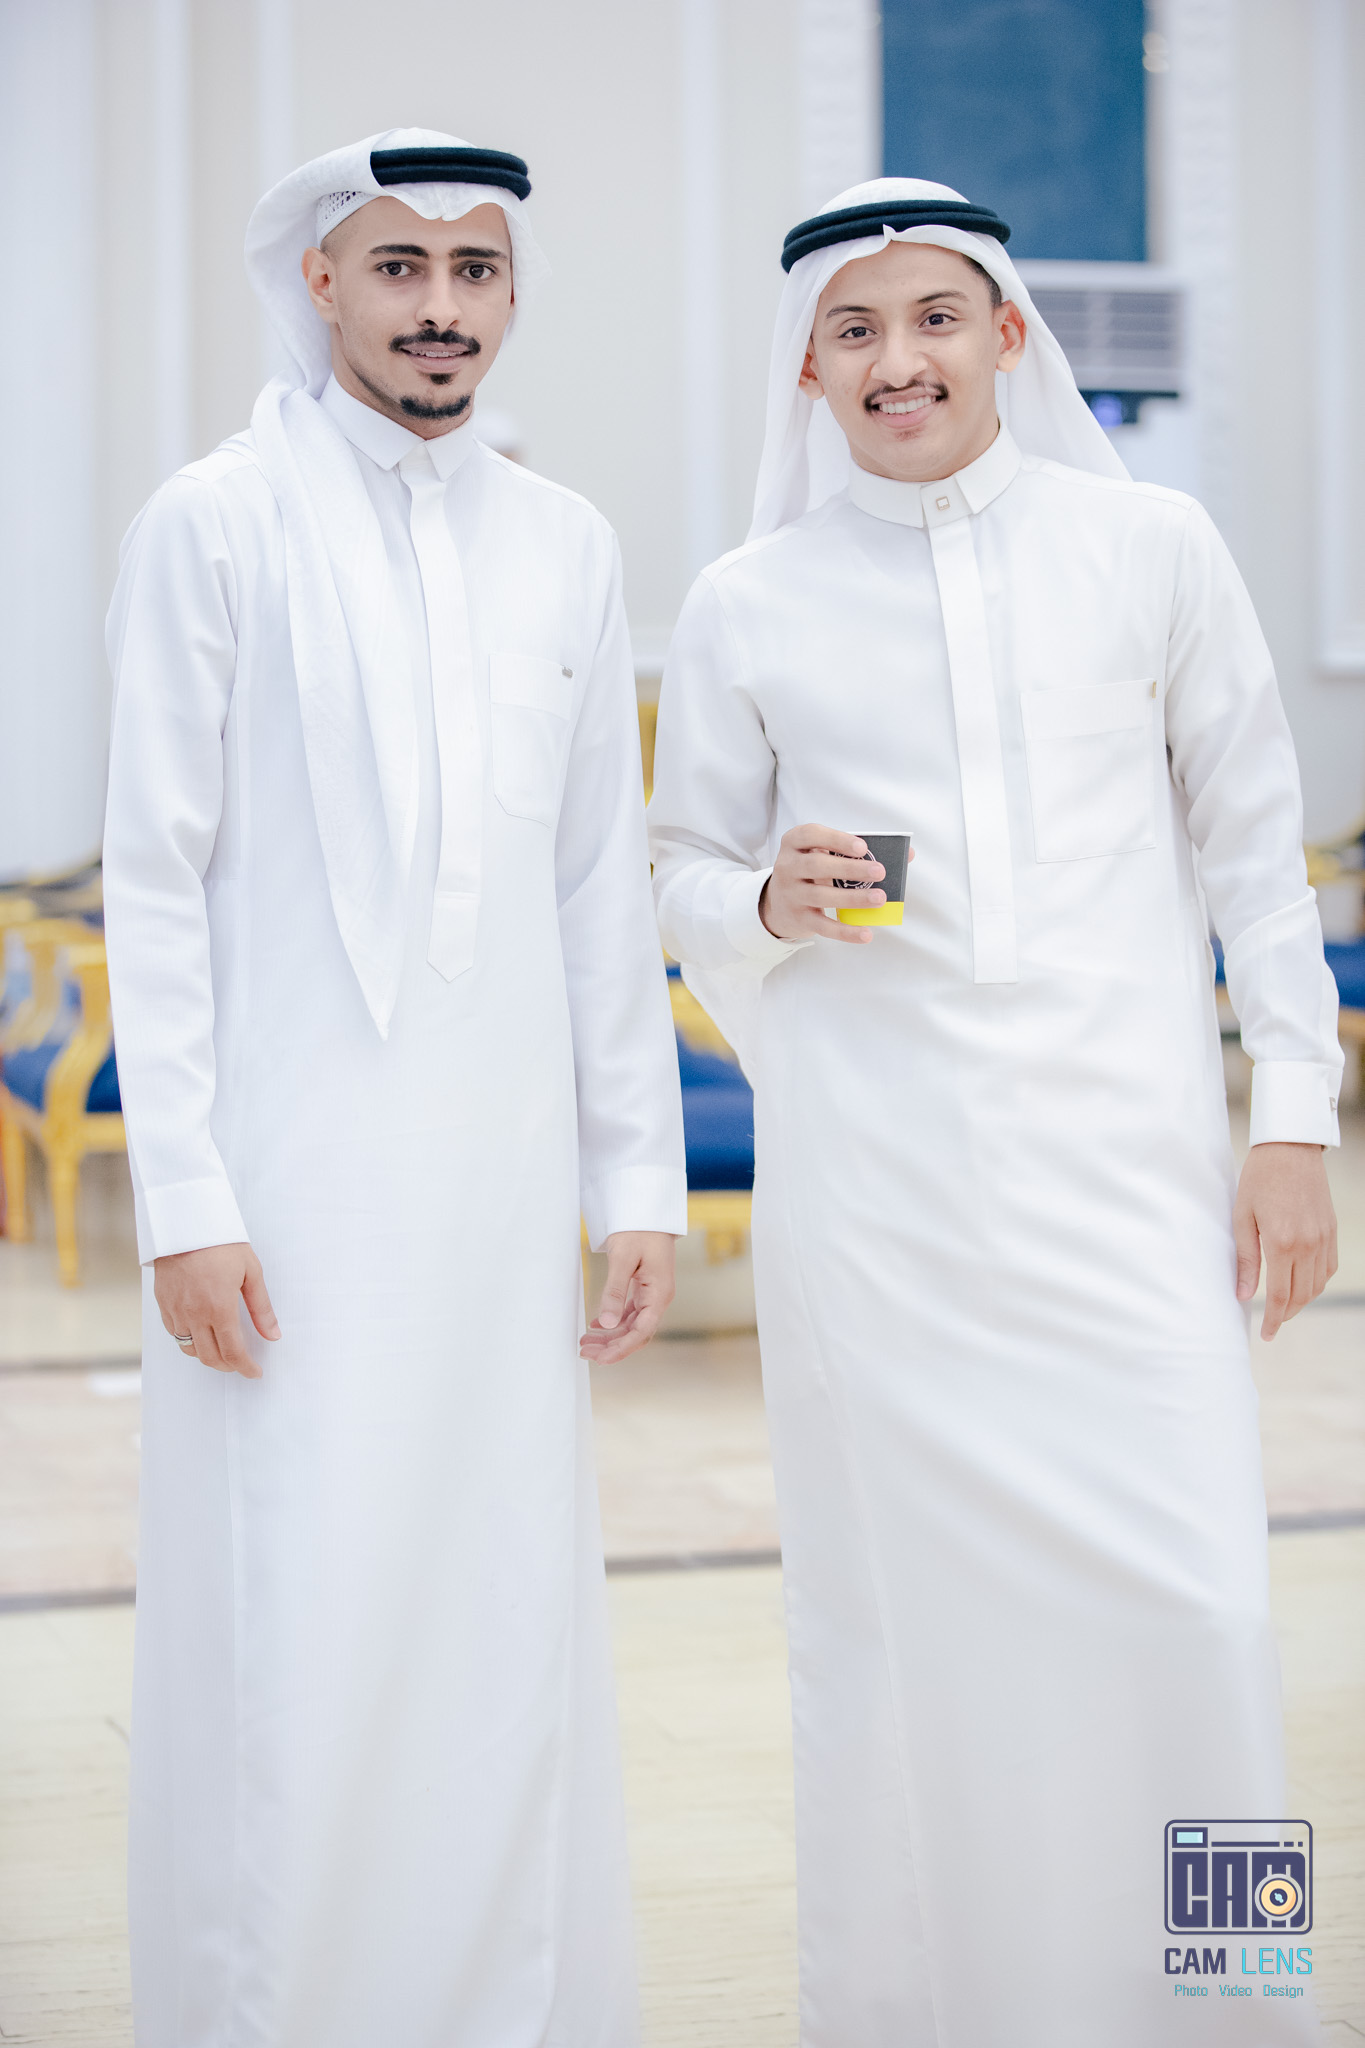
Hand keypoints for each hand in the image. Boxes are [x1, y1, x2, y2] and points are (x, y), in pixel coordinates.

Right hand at [153, 1241, 280, 1378]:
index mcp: (219, 1308)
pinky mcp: (162, 1304)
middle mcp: (195, 1315)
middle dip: (228, 1366)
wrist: (184, 1224)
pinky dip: (190, 1341)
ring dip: (208, 1356)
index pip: (233, 1352)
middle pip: (210, 1357)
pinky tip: (202, 1333)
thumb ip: (261, 1308)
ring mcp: (176, 1311)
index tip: (254, 1372)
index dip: (245, 1367)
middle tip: (241, 1364)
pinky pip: (175, 1334)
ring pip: (190, 1349)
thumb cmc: (221, 1243)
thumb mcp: (250, 1272)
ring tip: (223, 1349)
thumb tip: (273, 1335)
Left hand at [579, 1231, 675, 1365]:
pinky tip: (595, 1326)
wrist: (647, 1210)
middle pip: (637, 1333)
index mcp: (659, 1293)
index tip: (601, 1359)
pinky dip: (613, 1322)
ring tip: (586, 1343)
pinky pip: (630, 1313)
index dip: (622, 1348)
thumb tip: (606, 1323)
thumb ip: (614, 1292)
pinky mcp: (645, 1289)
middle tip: (585, 1352)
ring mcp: (653, 1294)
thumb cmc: (638, 1230)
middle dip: (612, 1346)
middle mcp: (659, 1298)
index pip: (642, 1331)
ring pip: (632, 1325)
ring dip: (610, 1336)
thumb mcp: (623, 1259)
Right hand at [760, 824, 902, 944]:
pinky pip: (823, 926)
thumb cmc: (811, 871)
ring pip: (822, 896)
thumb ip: (857, 851)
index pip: (810, 835)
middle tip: (880, 872)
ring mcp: (791, 894)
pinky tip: (865, 934)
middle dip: (850, 869)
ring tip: (880, 898)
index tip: (862, 847)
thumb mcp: (822, 854)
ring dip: (853, 898)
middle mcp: (788, 867)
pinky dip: (845, 932)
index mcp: (794, 843)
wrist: (777, 904)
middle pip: (817, 866)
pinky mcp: (799, 918)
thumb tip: (906, 854)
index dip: (836, 839)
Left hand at [1233, 1143, 1336, 1339]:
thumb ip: (1245, 1259)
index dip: (1273, 1320)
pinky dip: (1316, 1283)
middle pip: (1301, 1296)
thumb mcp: (1242, 1218)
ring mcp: (1324, 1238)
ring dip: (1302, 1301)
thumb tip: (1242, 1294)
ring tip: (1283, 1305)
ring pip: (1318, 1285)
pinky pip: (1329, 1268)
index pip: (1280, 1296)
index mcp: (1282, 1243)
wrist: (1289, 1149)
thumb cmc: (1258, 1180)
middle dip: (1286, 1314)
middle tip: (1272, 1322)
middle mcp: (1308, 1245)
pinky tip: (1302, 1283)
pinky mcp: (1331, 1230)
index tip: (1266, 1335)